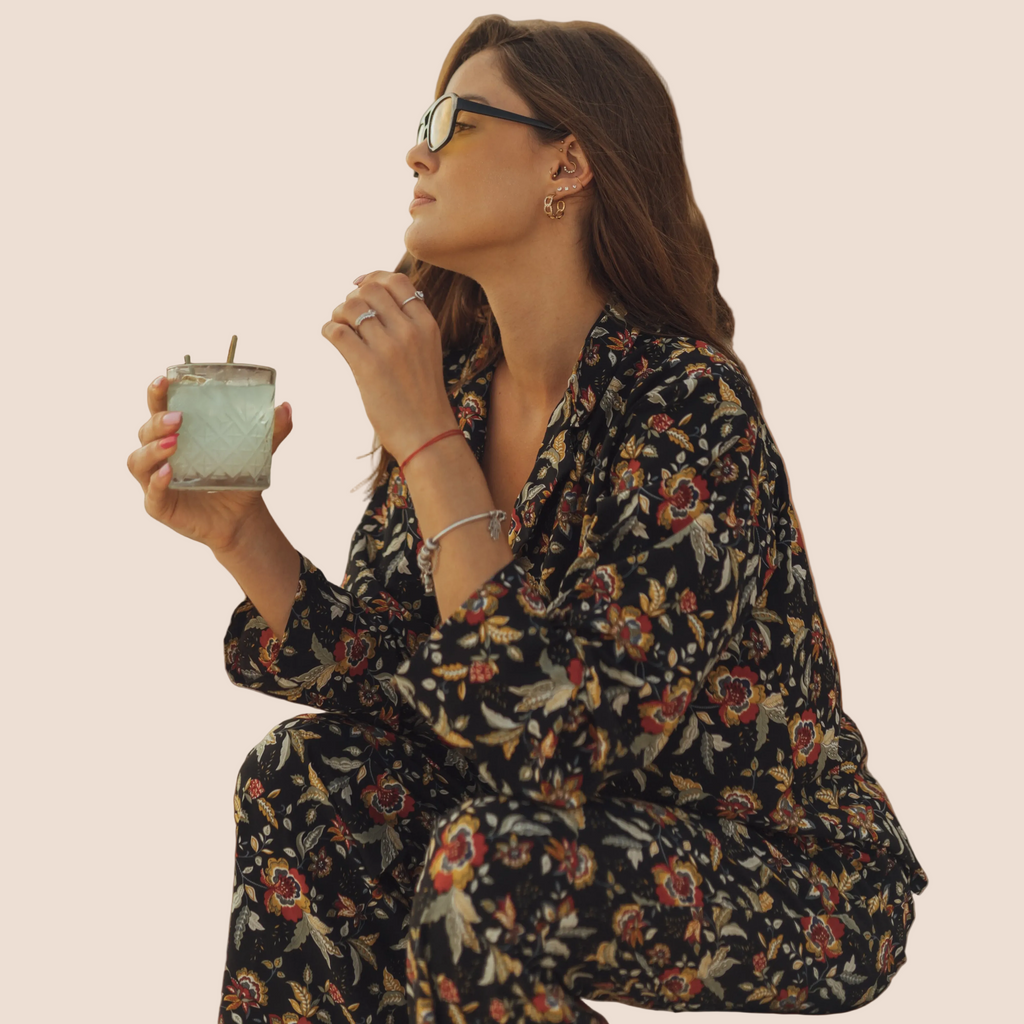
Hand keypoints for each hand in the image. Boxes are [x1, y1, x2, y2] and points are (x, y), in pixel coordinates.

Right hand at [127, 374, 294, 552]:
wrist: (242, 519)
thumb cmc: (240, 480)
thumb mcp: (258, 454)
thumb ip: (272, 432)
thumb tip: (286, 407)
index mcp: (175, 435)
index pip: (158, 409)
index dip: (156, 394)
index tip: (163, 380)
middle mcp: (159, 455)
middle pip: (144, 432)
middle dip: (157, 422)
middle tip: (179, 418)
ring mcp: (155, 481)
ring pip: (138, 461)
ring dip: (152, 449)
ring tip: (174, 443)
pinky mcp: (159, 506)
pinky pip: (151, 493)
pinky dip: (157, 482)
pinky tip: (169, 472)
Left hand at [321, 271, 457, 462]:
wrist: (427, 434)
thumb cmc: (422, 397)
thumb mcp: (426, 353)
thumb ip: (408, 327)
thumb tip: (374, 304)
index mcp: (426, 325)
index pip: (398, 281)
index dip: (373, 278)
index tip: (360, 287)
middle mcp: (409, 331)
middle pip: (371, 289)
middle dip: (353, 298)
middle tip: (348, 317)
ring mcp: (389, 347)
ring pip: (352, 306)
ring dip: (339, 313)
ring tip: (340, 329)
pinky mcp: (367, 366)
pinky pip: (337, 332)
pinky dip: (328, 330)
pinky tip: (332, 340)